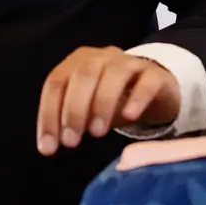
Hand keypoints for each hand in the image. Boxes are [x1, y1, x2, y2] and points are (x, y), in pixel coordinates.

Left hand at [37, 47, 178, 154]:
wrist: (156, 90)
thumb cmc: (114, 100)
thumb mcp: (88, 109)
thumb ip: (71, 120)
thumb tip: (50, 145)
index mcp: (78, 62)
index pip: (56, 83)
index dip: (49, 115)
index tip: (48, 147)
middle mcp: (102, 57)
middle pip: (83, 74)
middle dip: (74, 109)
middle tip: (71, 141)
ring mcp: (131, 62)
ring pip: (114, 74)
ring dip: (102, 103)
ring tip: (96, 133)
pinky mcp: (156, 74)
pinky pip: (147, 81)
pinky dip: (138, 97)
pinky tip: (130, 116)